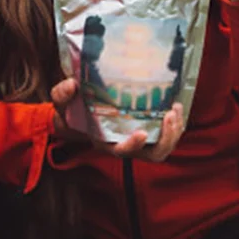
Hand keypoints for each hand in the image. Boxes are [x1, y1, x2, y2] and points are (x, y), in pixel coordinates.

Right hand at [50, 80, 185, 161]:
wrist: (81, 112)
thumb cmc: (72, 111)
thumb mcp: (62, 103)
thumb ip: (62, 96)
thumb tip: (71, 85)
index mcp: (105, 142)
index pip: (121, 151)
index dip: (133, 146)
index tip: (142, 133)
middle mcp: (126, 143)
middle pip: (153, 154)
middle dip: (166, 139)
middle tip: (170, 115)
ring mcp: (140, 138)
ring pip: (164, 145)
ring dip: (175, 130)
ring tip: (176, 107)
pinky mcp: (150, 128)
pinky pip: (168, 133)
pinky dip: (175, 122)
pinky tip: (175, 103)